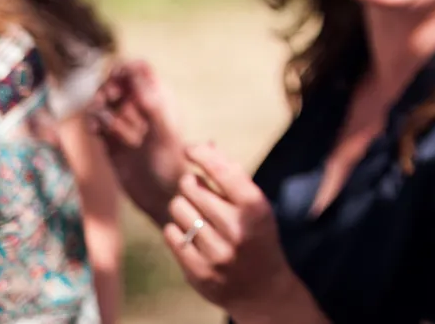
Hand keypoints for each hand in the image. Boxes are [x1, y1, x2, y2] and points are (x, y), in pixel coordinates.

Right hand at [89, 60, 187, 223]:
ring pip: (104, 102)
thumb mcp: (163, 134)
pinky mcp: (112, 143)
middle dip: (108, 86)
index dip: (125, 68)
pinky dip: (94, 123)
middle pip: (117, 82)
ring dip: (98, 105)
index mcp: (160, 100)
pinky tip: (96, 131)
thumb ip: (152, 105)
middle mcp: (142, 109)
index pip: (140, 69)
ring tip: (101, 120)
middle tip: (107, 99)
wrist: (162, 199)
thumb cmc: (171, 165)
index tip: (116, 77)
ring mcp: (126, 126)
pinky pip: (97, 124)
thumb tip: (137, 77)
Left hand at [163, 142, 327, 323]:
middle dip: (191, 184)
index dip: (201, 153)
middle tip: (197, 190)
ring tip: (195, 214)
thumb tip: (204, 145)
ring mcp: (217, 253)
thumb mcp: (255, 206)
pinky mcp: (198, 272)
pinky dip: (176, 230)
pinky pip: (172, 235)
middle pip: (191, 187)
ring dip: (182, 207)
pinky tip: (189, 233)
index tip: (190, 148)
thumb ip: (232, 176)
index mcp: (256, 208)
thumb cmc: (257, 236)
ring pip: (178, 209)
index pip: (222, 169)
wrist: (262, 290)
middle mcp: (237, 229)